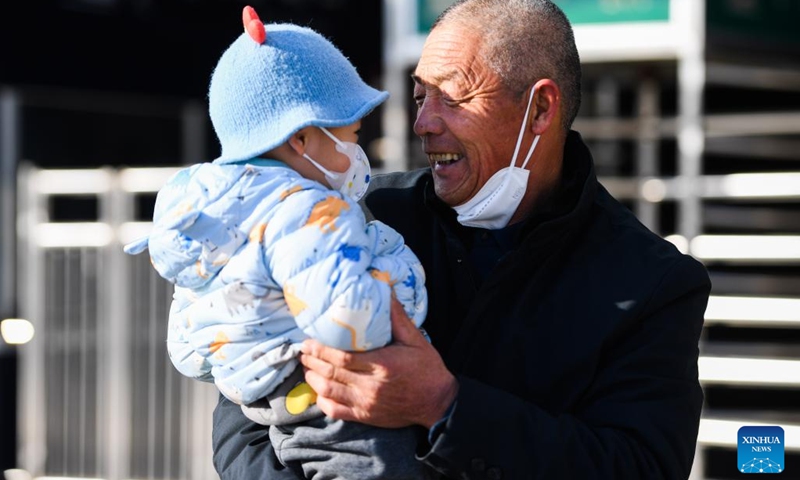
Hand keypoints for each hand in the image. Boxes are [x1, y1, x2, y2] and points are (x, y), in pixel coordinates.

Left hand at [299, 298, 457, 428]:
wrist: (437, 402)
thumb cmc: (427, 368)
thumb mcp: (415, 339)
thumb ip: (397, 316)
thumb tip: (384, 288)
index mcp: (382, 365)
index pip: (342, 358)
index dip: (321, 349)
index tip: (310, 340)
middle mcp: (371, 386)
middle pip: (331, 374)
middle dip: (312, 361)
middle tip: (303, 349)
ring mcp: (366, 403)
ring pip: (328, 392)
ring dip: (313, 379)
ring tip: (307, 366)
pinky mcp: (365, 416)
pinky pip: (336, 410)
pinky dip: (322, 401)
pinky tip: (318, 390)